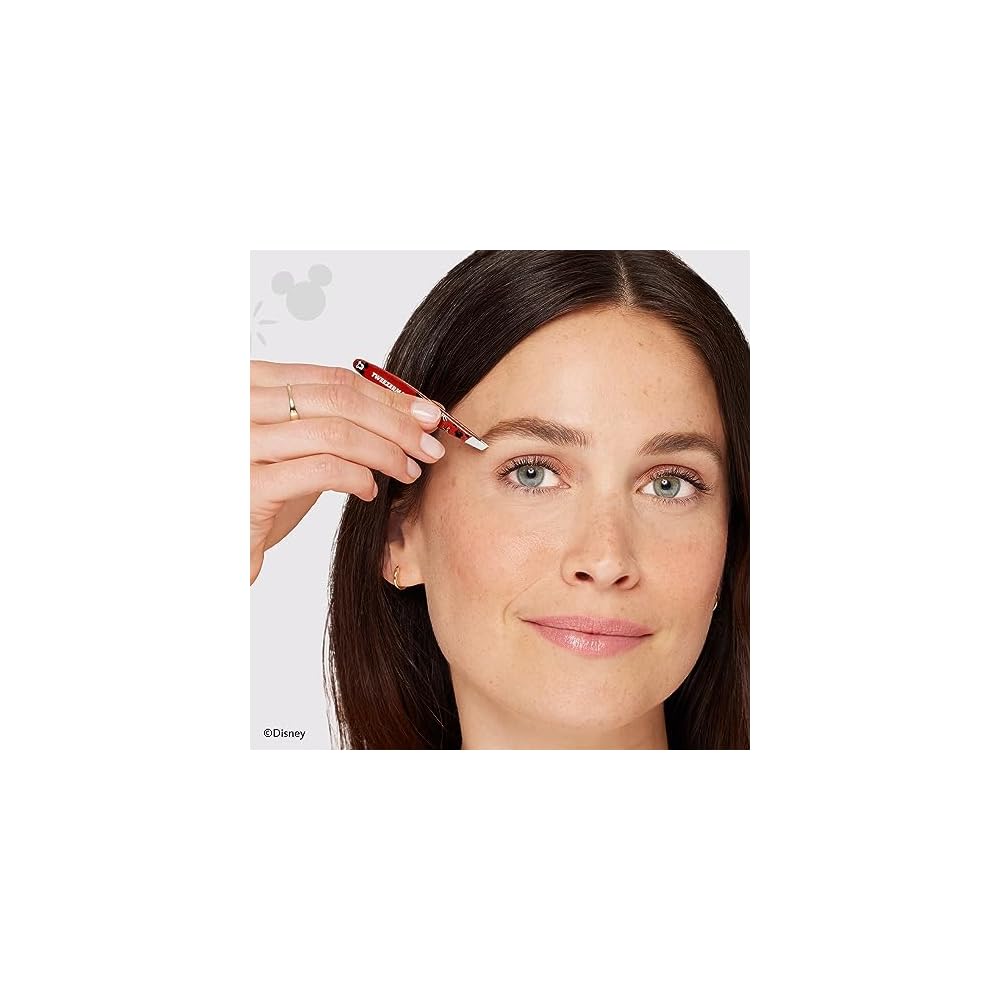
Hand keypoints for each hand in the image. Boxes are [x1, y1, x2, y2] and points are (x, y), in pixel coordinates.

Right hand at [250, 360, 443, 584]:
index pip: (334, 379)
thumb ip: (330, 419)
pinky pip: (322, 470)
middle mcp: (239, 405)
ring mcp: (240, 443)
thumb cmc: (251, 490)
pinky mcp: (248, 486)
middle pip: (340, 402)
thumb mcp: (292, 444)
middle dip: (396, 423)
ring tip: (408, 470)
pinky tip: (370, 491)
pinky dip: (358, 478)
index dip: (387, 396)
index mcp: (249, 383)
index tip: (426, 412)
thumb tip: (404, 408)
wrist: (213, 541)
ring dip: (385, 452)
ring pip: (336, 433)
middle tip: (429, 444)